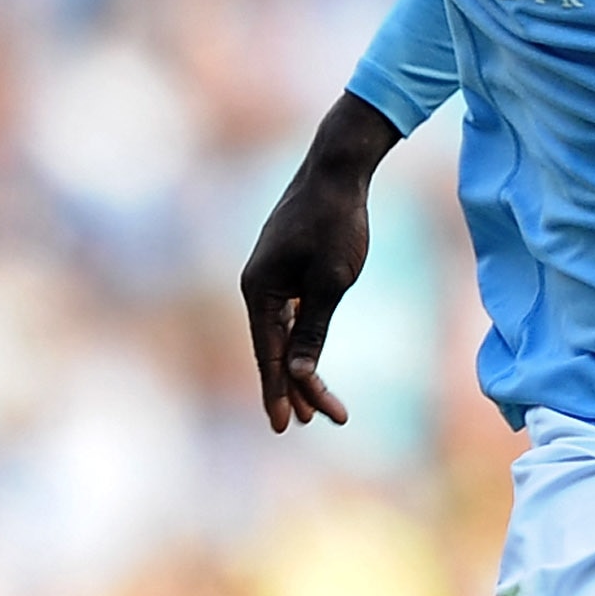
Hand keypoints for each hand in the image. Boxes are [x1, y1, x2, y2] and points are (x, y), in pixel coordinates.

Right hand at [240, 92, 396, 431]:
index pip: (269, 353)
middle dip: (293, 386)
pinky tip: (308, 361)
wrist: (338, 170)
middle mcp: (256, 285)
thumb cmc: (337, 223)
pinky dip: (301, 339)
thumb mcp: (332, 282)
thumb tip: (300, 373)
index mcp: (259, 290)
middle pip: (273, 348)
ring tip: (314, 407)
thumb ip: (315, 330)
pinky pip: (289, 315)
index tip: (286, 426)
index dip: (279, 391)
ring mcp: (269, 276)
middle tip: (309, 422)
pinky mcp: (284, 269)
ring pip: (282, 334)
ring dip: (298, 367)